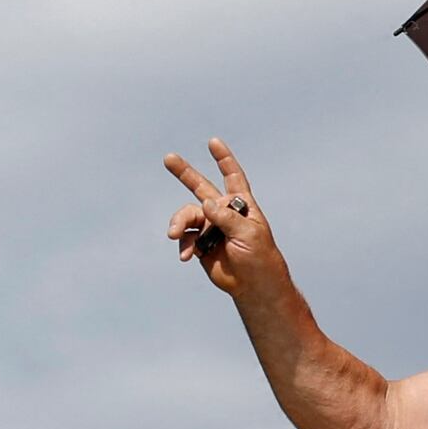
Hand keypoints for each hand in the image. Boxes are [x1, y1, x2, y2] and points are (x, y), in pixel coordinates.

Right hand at [161, 141, 285, 298]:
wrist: (251, 285)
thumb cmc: (259, 257)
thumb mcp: (248, 234)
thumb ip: (226, 218)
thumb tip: (205, 203)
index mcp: (241, 205)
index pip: (232, 177)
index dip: (224, 160)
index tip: (213, 142)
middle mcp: (223, 212)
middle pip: (201, 187)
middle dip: (185, 173)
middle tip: (168, 158)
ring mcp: (210, 227)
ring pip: (188, 216)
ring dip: (179, 223)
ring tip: (174, 234)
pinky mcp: (200, 244)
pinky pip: (185, 237)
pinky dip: (183, 244)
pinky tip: (186, 256)